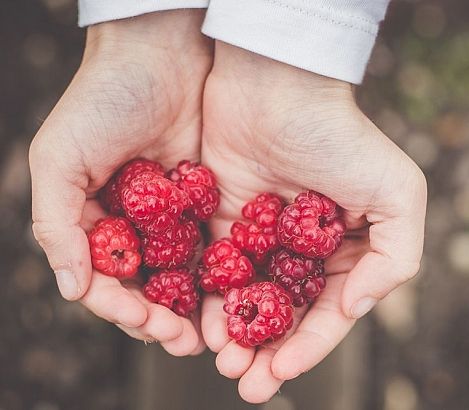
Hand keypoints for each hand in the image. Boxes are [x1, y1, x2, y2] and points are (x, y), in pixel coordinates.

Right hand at [29, 10, 211, 355]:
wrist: (162, 55)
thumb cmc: (103, 100)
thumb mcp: (60, 157)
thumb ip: (57, 223)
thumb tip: (70, 289)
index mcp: (92, 221)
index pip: (104, 280)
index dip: (122, 308)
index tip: (148, 324)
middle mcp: (133, 225)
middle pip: (146, 287)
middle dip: (162, 320)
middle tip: (186, 343)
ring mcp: (172, 217)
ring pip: (182, 275)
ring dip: (194, 308)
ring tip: (212, 335)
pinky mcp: (208, 202)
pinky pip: (215, 246)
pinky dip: (222, 274)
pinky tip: (237, 294)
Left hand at [199, 42, 426, 401]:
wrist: (276, 86)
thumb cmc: (340, 136)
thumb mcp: (398, 193)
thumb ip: (397, 257)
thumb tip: (354, 308)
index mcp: (346, 248)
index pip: (328, 311)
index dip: (309, 346)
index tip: (282, 371)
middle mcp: (304, 249)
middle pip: (285, 315)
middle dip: (268, 353)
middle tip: (247, 384)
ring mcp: (262, 238)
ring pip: (248, 301)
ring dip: (236, 337)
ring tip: (223, 363)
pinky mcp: (223, 222)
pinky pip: (215, 272)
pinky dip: (209, 302)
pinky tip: (202, 326)